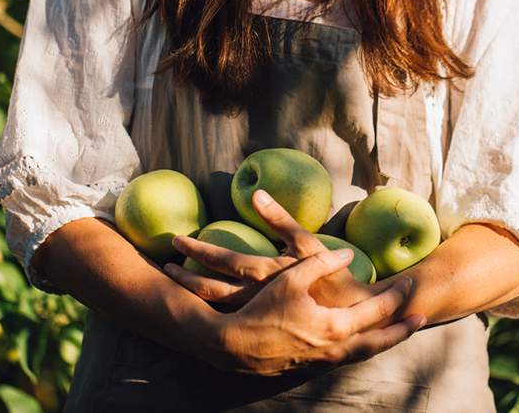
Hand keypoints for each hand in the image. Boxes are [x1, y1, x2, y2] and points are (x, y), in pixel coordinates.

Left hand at [165, 190, 396, 307]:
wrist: (353, 319)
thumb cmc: (333, 277)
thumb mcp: (308, 244)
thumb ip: (281, 218)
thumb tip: (256, 193)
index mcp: (265, 275)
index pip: (222, 261)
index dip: (197, 250)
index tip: (177, 241)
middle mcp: (255, 299)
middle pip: (208, 289)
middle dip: (184, 276)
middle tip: (165, 265)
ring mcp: (257, 316)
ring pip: (214, 307)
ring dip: (192, 292)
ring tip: (175, 280)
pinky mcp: (262, 326)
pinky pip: (228, 319)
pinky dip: (209, 309)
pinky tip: (198, 303)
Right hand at [210, 248, 424, 375]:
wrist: (235, 347)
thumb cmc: (263, 310)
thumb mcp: (292, 278)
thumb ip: (322, 263)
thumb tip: (347, 255)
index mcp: (336, 326)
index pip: (378, 311)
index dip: (397, 297)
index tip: (411, 284)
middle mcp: (337, 349)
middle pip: (381, 341)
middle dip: (402, 330)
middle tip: (421, 319)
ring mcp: (325, 362)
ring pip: (364, 353)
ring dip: (384, 341)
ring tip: (397, 333)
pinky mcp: (312, 367)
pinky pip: (346, 358)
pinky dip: (360, 349)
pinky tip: (360, 342)